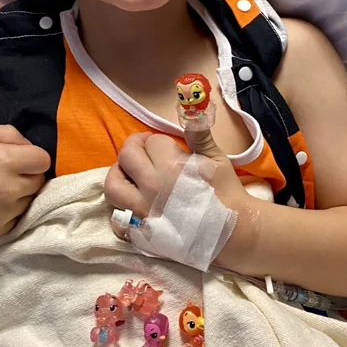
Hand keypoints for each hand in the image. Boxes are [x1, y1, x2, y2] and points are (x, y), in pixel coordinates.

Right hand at [0, 125, 49, 236]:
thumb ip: (13, 135)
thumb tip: (31, 149)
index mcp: (8, 161)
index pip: (43, 161)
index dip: (34, 158)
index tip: (22, 158)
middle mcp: (10, 188)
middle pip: (39, 182)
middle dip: (29, 176)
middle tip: (9, 173)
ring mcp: (4, 212)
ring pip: (29, 201)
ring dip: (20, 195)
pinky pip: (17, 219)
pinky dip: (10, 212)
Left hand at [104, 129, 251, 237]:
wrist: (234, 233)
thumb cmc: (227, 193)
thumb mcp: (216, 158)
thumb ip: (199, 135)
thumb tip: (191, 113)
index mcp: (170, 166)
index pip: (152, 142)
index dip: (159, 141)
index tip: (167, 146)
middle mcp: (151, 187)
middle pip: (126, 156)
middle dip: (135, 147)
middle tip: (145, 150)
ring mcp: (143, 211)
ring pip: (112, 186)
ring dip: (119, 174)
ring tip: (131, 174)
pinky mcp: (141, 233)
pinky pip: (117, 220)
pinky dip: (121, 210)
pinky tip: (133, 204)